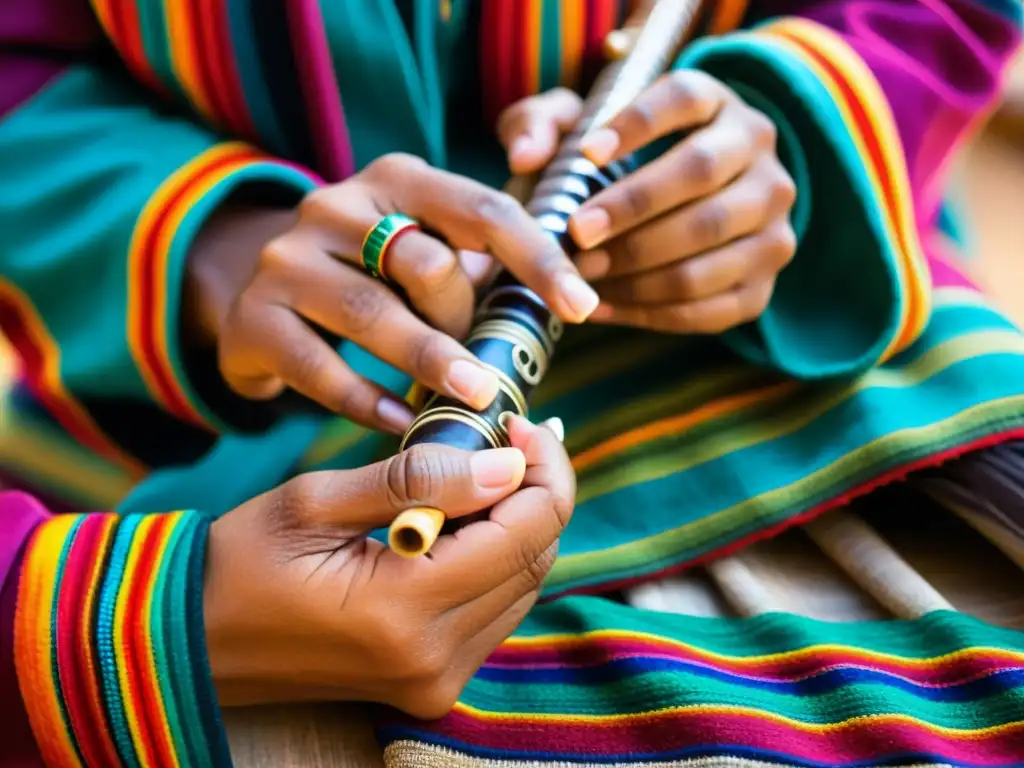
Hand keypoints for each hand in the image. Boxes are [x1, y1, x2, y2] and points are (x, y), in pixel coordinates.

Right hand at [186, 154, 599, 433]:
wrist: (258, 300)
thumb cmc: (370, 281)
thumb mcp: (423, 256)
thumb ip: (479, 267)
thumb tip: (563, 303)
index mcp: (396, 181)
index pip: (483, 210)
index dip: (538, 260)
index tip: (583, 307)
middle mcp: (336, 206)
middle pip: (425, 262)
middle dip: (465, 321)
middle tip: (485, 370)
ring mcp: (286, 259)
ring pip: (371, 311)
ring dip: (431, 362)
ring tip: (474, 401)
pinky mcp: (255, 318)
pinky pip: (319, 366)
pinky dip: (367, 401)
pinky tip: (404, 423)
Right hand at [203, 415, 572, 717]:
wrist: (191, 639)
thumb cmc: (239, 561)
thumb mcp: (316, 501)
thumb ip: (417, 480)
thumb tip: (506, 463)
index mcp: (403, 611)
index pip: (525, 533)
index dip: (541, 469)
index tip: (518, 424)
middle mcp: (433, 659)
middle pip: (535, 560)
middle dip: (535, 490)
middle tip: (507, 438)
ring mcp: (435, 680)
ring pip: (523, 586)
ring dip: (517, 523)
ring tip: (483, 472)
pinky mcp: (431, 682)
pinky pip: (495, 611)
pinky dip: (495, 559)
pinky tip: (464, 521)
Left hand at [498, 72, 796, 334]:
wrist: (679, 215)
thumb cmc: (616, 168)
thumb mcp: (577, 131)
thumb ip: (539, 126)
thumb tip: (526, 157)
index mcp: (716, 103)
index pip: (682, 98)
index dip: (635, 124)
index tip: (585, 154)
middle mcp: (758, 158)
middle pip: (699, 174)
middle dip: (630, 210)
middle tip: (576, 235)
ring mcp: (772, 224)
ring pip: (708, 245)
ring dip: (638, 268)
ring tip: (584, 276)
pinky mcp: (762, 286)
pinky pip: (711, 306)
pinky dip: (651, 311)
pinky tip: (603, 307)